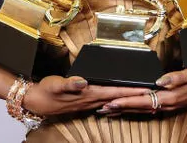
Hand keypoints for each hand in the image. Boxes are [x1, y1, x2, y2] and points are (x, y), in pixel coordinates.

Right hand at [22, 75, 150, 116]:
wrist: (35, 102)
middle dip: (134, 95)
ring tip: (140, 96)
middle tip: (151, 92)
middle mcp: (90, 100)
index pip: (114, 91)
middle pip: (117, 97)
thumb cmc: (45, 91)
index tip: (145, 88)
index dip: (130, 90)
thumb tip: (83, 83)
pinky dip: (114, 101)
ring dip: (126, 98)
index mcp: (87, 94)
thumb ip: (70, 84)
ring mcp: (88, 103)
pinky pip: (104, 102)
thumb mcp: (56, 84)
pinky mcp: (84, 102)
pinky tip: (118, 100)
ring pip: (112, 101)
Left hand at [99, 62, 186, 114]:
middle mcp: (168, 103)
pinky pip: (150, 107)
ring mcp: (169, 104)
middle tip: (102, 109)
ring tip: (111, 109)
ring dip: (127, 109)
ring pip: (143, 109)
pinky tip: (131, 107)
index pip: (143, 100)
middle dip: (121, 108)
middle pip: (139, 107)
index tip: (111, 101)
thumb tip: (161, 81)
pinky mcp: (171, 102)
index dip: (126, 101)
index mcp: (170, 96)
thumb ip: (177, 77)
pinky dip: (137, 108)